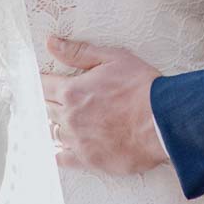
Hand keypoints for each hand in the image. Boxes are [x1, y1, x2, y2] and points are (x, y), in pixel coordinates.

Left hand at [41, 36, 167, 175]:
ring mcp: (78, 140)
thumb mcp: (112, 58)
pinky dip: (59, 153)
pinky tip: (60, 150)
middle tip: (53, 100)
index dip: (41, 82)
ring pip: (53, 132)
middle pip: (46, 109)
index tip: (43, 82)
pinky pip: (62, 158)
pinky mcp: (89, 160)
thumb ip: (79, 52)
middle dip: (48, 102)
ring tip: (60, 121)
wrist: (163, 121)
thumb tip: (51, 43)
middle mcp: (70, 117)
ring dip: (55, 125)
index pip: (43, 86)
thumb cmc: (141, 87)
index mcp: (72, 91)